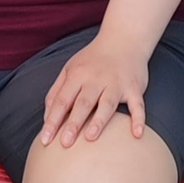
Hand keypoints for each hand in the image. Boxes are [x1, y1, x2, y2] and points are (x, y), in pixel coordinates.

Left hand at [40, 34, 151, 148]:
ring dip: (99, 120)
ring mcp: (116, 83)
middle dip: (73, 123)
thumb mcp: (69, 69)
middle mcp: (96, 79)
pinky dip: (139, 119)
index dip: (52, 120)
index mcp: (77, 75)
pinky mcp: (134, 88)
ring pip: (107, 103)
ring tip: (91, 137)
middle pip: (83, 103)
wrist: (124, 39)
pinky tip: (136, 134)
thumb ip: (56, 92)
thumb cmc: (93, 59)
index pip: (62, 100)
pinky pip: (137, 105)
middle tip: (65, 143)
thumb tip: (47, 118)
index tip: (45, 140)